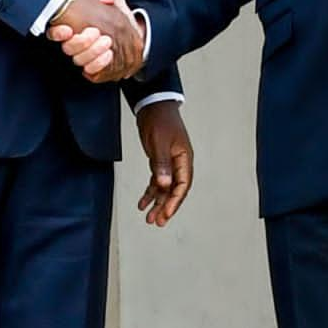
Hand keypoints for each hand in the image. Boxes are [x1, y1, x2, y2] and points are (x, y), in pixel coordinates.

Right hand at [49, 0, 144, 82]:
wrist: (132, 35)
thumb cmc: (117, 17)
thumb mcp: (114, 0)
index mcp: (73, 26)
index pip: (54, 32)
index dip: (57, 33)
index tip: (67, 29)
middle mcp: (75, 43)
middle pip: (68, 48)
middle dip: (80, 42)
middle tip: (96, 32)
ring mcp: (84, 57)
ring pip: (79, 60)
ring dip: (92, 52)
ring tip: (107, 42)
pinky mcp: (94, 69)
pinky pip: (91, 72)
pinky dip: (99, 64)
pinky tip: (108, 55)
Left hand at [135, 104, 193, 226]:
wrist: (153, 106)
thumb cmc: (160, 121)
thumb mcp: (159, 143)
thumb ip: (161, 164)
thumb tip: (164, 184)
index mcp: (184, 159)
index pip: (182, 185)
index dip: (174, 201)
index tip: (165, 214)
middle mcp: (179, 163)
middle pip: (174, 190)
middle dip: (166, 207)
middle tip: (158, 222)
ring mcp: (169, 163)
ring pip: (165, 188)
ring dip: (157, 203)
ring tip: (150, 218)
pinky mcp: (160, 162)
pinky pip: (156, 182)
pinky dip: (150, 192)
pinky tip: (143, 203)